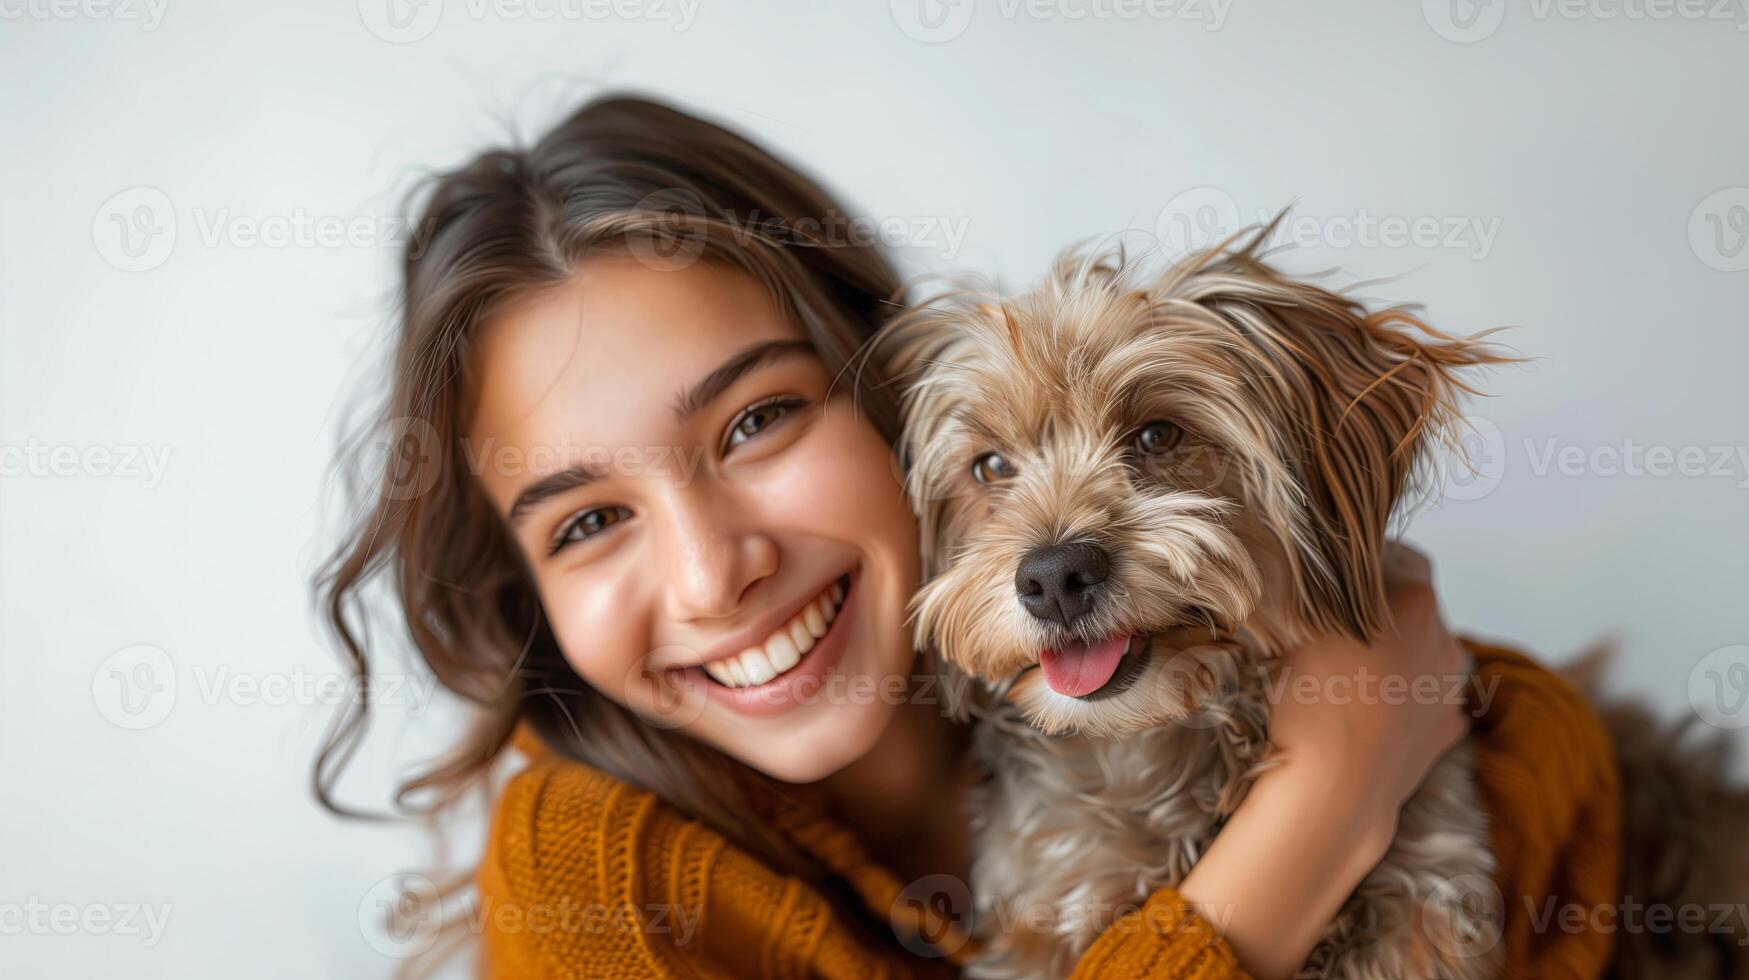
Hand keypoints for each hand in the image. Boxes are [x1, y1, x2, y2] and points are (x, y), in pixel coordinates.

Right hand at [1176, 542, 1470, 979]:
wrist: (1331, 791)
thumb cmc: (1306, 698)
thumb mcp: (1291, 623)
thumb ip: (1306, 590)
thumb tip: (1287, 569)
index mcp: (1416, 600)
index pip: (1402, 559)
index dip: (1368, 566)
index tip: (1335, 582)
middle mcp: (1445, 639)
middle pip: (1413, 609)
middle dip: (1380, 614)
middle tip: (1332, 632)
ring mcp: (1450, 690)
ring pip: (1421, 655)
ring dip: (1393, 657)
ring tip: (1346, 678)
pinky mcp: (1446, 733)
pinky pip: (1425, 700)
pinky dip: (1402, 700)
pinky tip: (1366, 713)